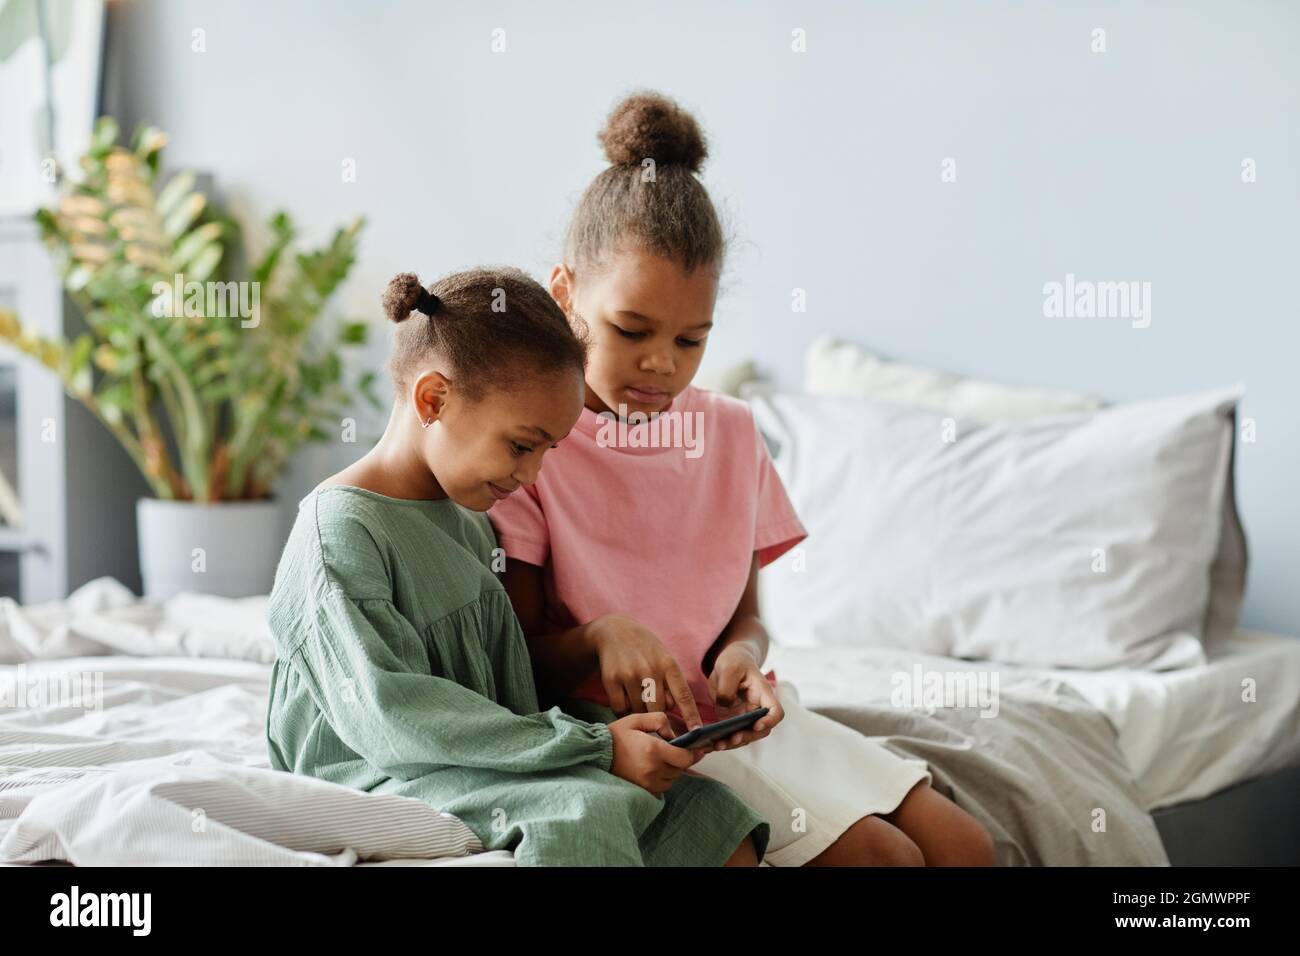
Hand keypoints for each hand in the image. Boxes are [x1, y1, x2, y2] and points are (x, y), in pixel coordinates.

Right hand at [589, 614, 705, 731]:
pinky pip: (620, 708)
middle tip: (655, 717)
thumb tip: (672, 708)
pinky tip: (623, 698)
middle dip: (659, 718)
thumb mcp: (663, 657)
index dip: (691, 716)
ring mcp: (629, 674)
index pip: (683, 695)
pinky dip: (622, 709)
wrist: (613, 630)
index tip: (697, 733)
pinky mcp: (611, 679)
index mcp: (668, 664)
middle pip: (659, 709)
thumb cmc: (644, 648)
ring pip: (639, 710)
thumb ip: (670, 682)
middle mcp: (650, 669)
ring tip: (636, 699)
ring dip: (639, 711)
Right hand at [608, 712, 710, 794]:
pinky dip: (664, 778)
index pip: (684, 758)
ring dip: (673, 770)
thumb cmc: (616, 735)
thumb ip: (659, 720)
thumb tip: (673, 734)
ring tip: (664, 759)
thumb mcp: (637, 719)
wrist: (596, 754)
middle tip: (676, 750)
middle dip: (681, 759)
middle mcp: (653, 769)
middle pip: (680, 769)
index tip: (699, 749)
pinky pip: (662, 787)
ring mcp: (647, 782)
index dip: (695, 754)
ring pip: (673, 779)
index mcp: (653, 750)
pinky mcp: (643, 789)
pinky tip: (656, 768)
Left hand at [706, 644, 784, 750]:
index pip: (776, 712)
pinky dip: (722, 741)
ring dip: (732, 743)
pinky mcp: (735, 721)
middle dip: (746, 737)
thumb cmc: (735, 662)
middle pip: (760, 730)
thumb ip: (727, 688)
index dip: (769, 721)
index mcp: (763, 693)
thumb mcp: (729, 669)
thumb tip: (724, 708)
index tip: (756, 725)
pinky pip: (731, 735)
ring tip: (716, 745)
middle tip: (730, 740)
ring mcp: (747, 716)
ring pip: (745, 736)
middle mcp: (758, 708)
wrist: (730, 663)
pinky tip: (708, 744)